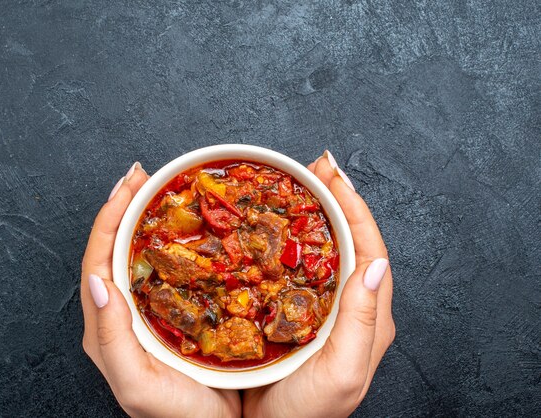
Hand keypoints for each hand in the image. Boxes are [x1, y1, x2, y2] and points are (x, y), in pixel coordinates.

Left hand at [81, 162, 239, 417]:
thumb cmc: (176, 415)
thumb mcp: (134, 382)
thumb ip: (110, 336)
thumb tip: (99, 281)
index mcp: (106, 325)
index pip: (98, 258)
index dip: (110, 217)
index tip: (129, 185)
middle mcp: (121, 314)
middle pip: (115, 249)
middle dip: (124, 207)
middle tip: (143, 176)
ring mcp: (146, 313)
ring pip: (138, 255)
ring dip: (144, 219)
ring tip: (159, 190)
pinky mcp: (172, 315)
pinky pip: (164, 270)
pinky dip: (170, 242)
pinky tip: (187, 229)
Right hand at [244, 151, 395, 417]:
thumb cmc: (308, 412)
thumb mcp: (342, 372)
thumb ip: (362, 321)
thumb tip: (374, 264)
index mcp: (369, 315)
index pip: (370, 248)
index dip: (354, 208)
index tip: (334, 176)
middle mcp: (351, 306)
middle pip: (350, 241)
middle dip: (337, 199)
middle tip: (317, 168)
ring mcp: (325, 308)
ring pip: (325, 249)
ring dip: (316, 213)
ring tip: (301, 183)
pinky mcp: (298, 312)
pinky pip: (301, 266)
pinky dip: (293, 239)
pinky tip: (276, 226)